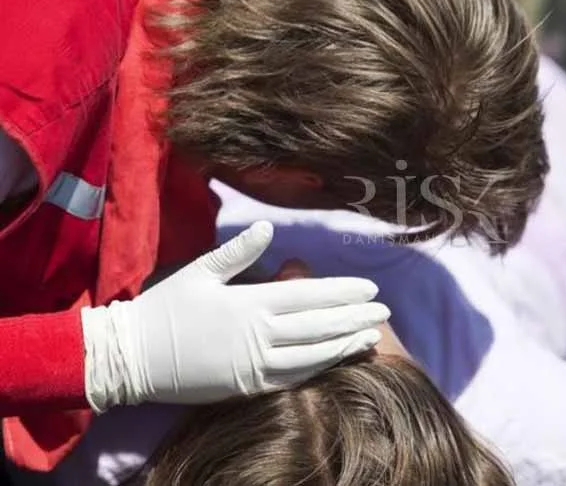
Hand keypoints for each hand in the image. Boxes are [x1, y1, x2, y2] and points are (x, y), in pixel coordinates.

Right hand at [82, 221, 389, 411]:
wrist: (133, 358)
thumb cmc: (166, 309)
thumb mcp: (200, 272)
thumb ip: (238, 251)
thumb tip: (267, 225)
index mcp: (251, 303)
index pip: (310, 296)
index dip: (343, 292)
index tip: (370, 288)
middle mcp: (260, 335)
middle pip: (319, 325)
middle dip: (355, 317)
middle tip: (385, 310)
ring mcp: (255, 365)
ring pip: (313, 356)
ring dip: (345, 345)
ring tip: (372, 338)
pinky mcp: (248, 387)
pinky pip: (292, 378)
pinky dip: (319, 369)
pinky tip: (337, 360)